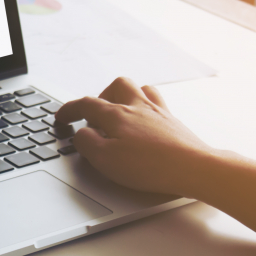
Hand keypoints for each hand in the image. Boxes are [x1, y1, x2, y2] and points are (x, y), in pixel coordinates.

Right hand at [55, 77, 215, 196]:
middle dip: (102, 97)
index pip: (86, 104)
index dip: (70, 110)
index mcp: (117, 114)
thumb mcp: (105, 159)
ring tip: (119, 115)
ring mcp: (159, 113)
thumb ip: (86, 143)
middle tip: (95, 116)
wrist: (194, 169)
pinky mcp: (174, 124)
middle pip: (117, 86)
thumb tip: (81, 134)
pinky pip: (157, 104)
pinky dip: (145, 109)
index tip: (61, 117)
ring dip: (125, 98)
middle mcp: (138, 107)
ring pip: (140, 90)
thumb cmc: (150, 166)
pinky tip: (144, 124)